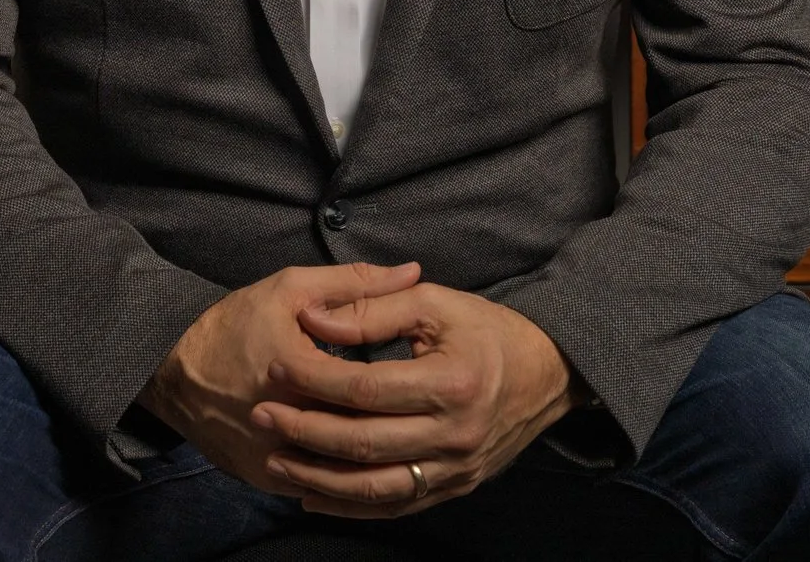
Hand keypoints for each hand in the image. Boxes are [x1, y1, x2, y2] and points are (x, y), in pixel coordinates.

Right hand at [138, 261, 422, 496]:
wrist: (174, 373)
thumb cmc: (235, 325)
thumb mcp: (291, 290)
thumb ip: (355, 284)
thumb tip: (413, 272)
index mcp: (299, 373)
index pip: (370, 386)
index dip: (402, 380)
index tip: (419, 370)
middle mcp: (287, 424)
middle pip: (360, 431)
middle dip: (394, 420)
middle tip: (420, 407)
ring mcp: (276, 458)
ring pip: (343, 469)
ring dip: (373, 455)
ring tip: (399, 432)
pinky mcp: (267, 478)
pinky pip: (317, 486)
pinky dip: (342, 475)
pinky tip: (365, 457)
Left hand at [254, 283, 577, 517]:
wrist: (548, 374)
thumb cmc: (486, 330)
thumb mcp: (435, 303)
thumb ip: (372, 309)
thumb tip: (313, 322)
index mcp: (452, 383)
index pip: (366, 390)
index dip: (314, 381)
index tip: (274, 368)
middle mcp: (455, 435)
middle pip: (364, 444)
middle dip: (304, 431)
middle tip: (261, 415)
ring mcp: (456, 469)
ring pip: (374, 488)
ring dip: (318, 479)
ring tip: (275, 461)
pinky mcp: (454, 488)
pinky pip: (394, 506)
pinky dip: (349, 507)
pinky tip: (311, 495)